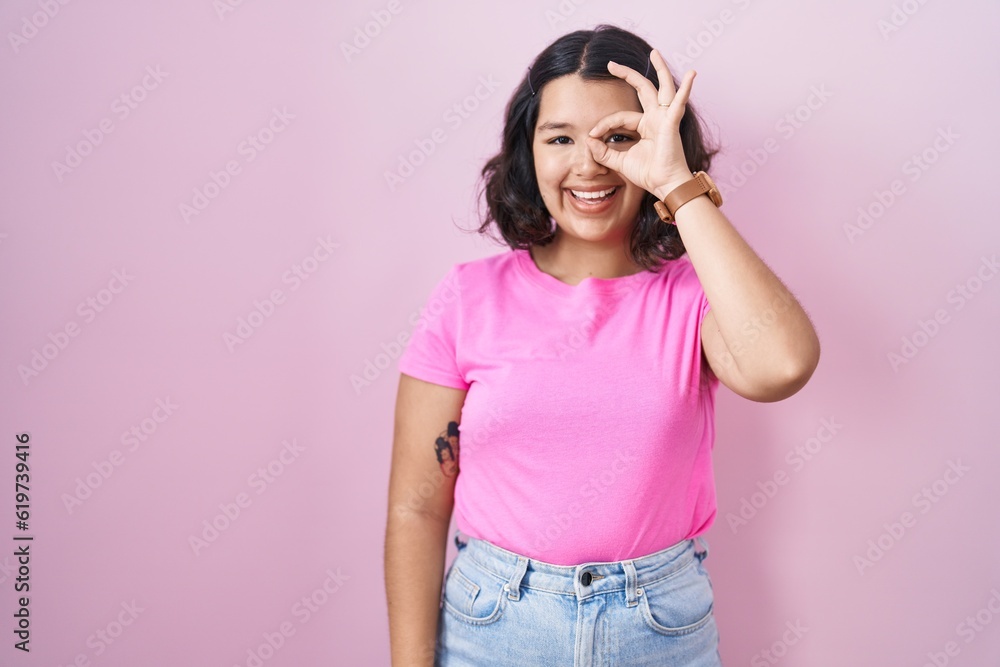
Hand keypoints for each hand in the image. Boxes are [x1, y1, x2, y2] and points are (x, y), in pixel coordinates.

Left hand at [586, 48, 696, 199]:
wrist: (664, 185)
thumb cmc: (648, 173)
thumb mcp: (619, 161)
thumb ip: (603, 152)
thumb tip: (588, 141)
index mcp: (645, 125)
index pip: (620, 117)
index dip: (604, 124)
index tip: (592, 136)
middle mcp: (656, 118)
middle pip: (642, 90)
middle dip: (627, 75)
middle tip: (611, 64)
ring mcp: (665, 118)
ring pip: (662, 88)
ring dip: (659, 69)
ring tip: (655, 53)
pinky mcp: (672, 123)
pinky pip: (678, 103)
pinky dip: (686, 89)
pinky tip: (692, 74)